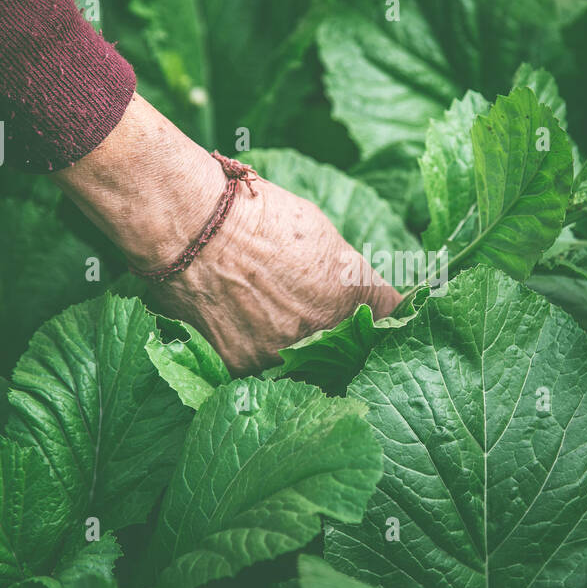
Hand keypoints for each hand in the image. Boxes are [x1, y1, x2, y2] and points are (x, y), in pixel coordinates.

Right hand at [55, 95, 400, 373]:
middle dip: (343, 341)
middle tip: (323, 325)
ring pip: (302, 367)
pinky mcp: (243, 368)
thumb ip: (349, 270)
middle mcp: (324, 333)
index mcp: (353, 295)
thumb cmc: (257, 216)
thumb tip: (367, 289)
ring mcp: (283, 355)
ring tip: (274, 325)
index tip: (386, 316)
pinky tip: (246, 332)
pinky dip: (257, 357)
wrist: (193, 227)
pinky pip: (261, 372)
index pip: (393, 316)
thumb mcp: (321, 233)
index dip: (388, 316)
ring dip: (298, 355)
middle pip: (347, 351)